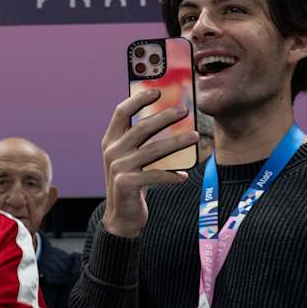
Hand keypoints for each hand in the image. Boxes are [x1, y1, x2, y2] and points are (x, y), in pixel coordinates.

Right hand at [100, 89, 198, 238]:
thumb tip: (169, 116)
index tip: (156, 91)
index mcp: (110, 140)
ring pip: (153, 150)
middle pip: (141, 128)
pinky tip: (183, 175)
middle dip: (164, 117)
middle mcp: (112, 152)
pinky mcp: (126, 184)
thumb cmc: (132, 181)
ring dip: (177, 142)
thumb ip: (140, 140)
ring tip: (195, 136)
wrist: (121, 216)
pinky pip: (155, 175)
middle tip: (184, 111)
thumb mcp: (131, 157)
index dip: (138, 99)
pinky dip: (172, 175)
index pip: (121, 112)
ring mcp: (118, 168)